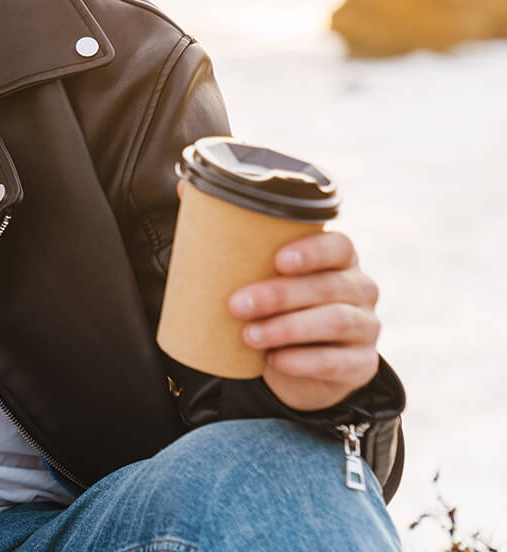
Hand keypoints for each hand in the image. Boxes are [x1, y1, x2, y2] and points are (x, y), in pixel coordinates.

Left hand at [228, 229, 380, 410]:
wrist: (292, 362)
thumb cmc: (273, 304)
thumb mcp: (254, 271)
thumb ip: (228, 232)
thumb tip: (185, 187)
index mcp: (337, 259)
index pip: (338, 246)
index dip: (312, 251)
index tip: (277, 259)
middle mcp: (359, 289)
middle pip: (329, 286)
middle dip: (280, 295)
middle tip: (237, 304)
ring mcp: (366, 327)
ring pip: (336, 321)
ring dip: (288, 328)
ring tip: (249, 334)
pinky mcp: (361, 364)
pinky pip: (339, 362)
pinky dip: (305, 362)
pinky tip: (276, 361)